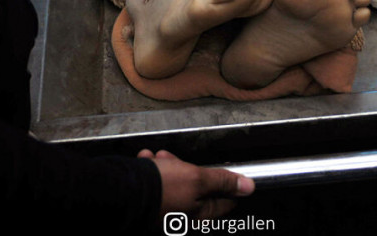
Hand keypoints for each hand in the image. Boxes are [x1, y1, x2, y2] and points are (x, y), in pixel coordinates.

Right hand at [138, 149, 253, 219]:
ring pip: (176, 181)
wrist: (126, 191)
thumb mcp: (197, 178)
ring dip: (168, 166)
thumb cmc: (164, 187)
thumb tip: (249, 187)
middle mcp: (184, 216)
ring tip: (158, 159)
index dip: (224, 183)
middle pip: (197, 188)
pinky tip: (148, 161)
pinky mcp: (151, 202)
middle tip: (176, 161)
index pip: (224, 201)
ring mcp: (167, 210)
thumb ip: (222, 181)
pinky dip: (154, 169)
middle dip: (188, 169)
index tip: (217, 170)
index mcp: (200, 215)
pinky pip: (158, 183)